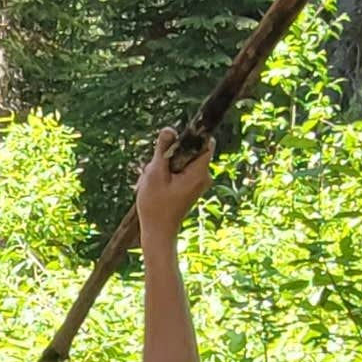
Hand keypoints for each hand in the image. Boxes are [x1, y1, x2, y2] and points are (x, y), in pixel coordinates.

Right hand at [127, 126, 217, 245]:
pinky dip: (169, 173)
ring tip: (155, 179)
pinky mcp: (191, 187)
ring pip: (184, 160)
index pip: (206, 142)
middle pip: (192, 150)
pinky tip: (157, 185)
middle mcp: (203, 176)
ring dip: (167, 164)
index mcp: (199, 172)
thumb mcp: (155, 173)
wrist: (158, 231)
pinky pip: (181, 170)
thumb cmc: (156, 205)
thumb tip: (169, 129)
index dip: (192, 135)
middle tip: (158, 167)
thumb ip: (163, 150)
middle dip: (173, 153)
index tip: (174, 140)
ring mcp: (198, 182)